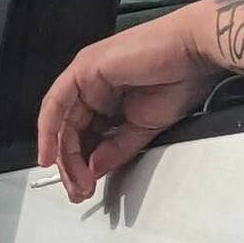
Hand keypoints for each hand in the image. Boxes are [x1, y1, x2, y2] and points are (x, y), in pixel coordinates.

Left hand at [37, 2, 217, 202]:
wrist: (193, 52)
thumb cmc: (180, 79)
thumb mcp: (144, 127)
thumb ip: (116, 148)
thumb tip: (94, 169)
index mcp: (108, 96)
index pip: (85, 134)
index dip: (82, 163)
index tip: (85, 187)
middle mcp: (93, 84)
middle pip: (70, 129)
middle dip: (71, 164)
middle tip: (78, 190)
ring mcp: (87, 75)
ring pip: (61, 119)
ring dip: (64, 154)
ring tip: (75, 180)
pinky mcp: (85, 68)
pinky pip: (58, 101)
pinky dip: (49, 127)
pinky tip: (50, 152)